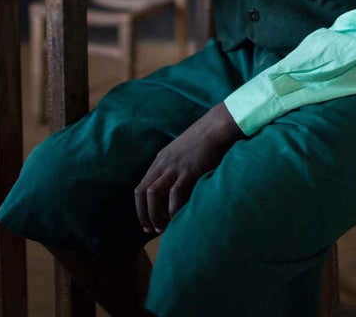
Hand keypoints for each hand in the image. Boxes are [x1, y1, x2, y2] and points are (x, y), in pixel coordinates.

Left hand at [134, 103, 244, 233]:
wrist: (215, 127)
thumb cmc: (204, 142)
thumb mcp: (182, 154)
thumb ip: (176, 169)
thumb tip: (176, 192)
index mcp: (160, 161)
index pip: (141, 187)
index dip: (141, 207)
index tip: (146, 223)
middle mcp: (163, 164)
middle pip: (142, 192)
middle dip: (144, 214)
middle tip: (151, 229)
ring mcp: (174, 167)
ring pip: (153, 194)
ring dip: (155, 214)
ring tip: (163, 227)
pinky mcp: (189, 170)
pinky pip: (175, 193)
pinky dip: (173, 208)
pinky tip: (177, 218)